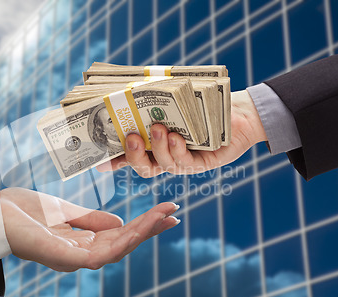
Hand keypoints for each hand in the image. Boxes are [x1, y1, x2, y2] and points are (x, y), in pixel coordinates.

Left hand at [0, 188, 179, 271]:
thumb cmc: (24, 212)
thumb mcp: (64, 210)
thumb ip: (90, 219)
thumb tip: (118, 223)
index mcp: (81, 241)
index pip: (120, 235)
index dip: (144, 226)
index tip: (166, 211)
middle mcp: (80, 253)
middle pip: (122, 244)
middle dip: (149, 230)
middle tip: (173, 214)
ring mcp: (72, 257)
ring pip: (115, 251)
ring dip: (140, 235)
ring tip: (162, 218)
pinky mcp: (62, 257)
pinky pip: (96, 256)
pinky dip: (118, 244)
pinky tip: (134, 232)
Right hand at [97, 90, 266, 176]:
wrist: (237, 111)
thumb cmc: (201, 103)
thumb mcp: (174, 99)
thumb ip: (152, 99)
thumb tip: (128, 88)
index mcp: (153, 144)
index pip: (129, 155)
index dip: (114, 161)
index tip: (100, 161)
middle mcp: (164, 156)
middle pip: (142, 166)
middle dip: (132, 155)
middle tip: (131, 137)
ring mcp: (181, 161)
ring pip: (161, 164)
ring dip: (157, 147)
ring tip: (158, 128)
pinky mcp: (200, 164)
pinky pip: (184, 162)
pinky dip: (177, 150)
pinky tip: (176, 137)